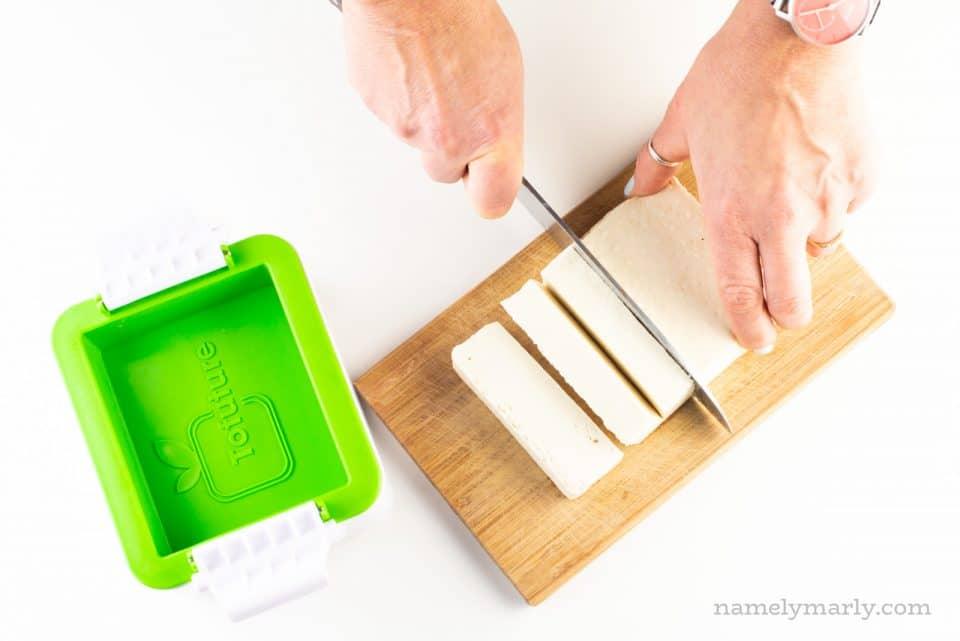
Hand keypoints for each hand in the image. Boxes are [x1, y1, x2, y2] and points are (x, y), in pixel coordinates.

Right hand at [343, 0, 523, 217]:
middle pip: (446, 172)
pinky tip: (411, 64)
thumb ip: (497, 119)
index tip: (490, 184)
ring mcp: (406, 128)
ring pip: (417, 140)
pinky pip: (391, 113)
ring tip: (434, 70)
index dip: (490, 191)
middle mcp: (446, 140)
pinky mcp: (375, 108)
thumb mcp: (505, 69)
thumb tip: (491, 133)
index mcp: (489, 132)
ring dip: (425, 115)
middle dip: (452, 149)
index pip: (493, 200)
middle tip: (459, 110)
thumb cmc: (459, 15)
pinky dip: (399, 94)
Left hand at [629, 0, 875, 351]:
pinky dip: (832, 197)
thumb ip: (657, 166)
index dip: (746, 324)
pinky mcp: (860, 177)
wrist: (797, 34)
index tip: (750, 337)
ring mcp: (826, 199)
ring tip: (787, 186)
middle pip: (792, 299)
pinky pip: (847, 207)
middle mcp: (780, 215)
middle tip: (779, 306)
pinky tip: (812, 162)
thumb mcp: (681, 122)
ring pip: (821, 246)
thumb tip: (638, 188)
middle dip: (784, 311)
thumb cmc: (741, 71)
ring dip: (806, 234)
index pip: (739, 292)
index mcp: (731, 210)